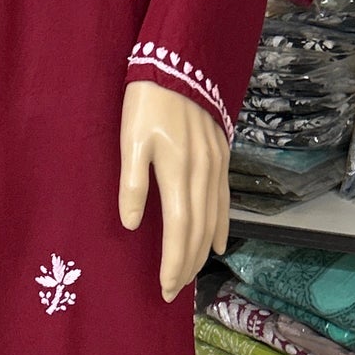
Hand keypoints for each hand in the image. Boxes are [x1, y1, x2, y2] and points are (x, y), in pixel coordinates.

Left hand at [118, 81, 231, 301]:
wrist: (179, 63)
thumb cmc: (147, 102)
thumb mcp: (130, 140)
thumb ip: (132, 185)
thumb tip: (130, 225)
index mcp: (178, 173)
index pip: (179, 230)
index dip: (173, 262)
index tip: (164, 288)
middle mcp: (202, 175)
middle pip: (198, 231)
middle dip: (186, 265)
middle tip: (172, 291)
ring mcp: (215, 167)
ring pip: (213, 220)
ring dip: (201, 251)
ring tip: (190, 275)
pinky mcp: (220, 157)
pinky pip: (223, 200)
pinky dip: (221, 226)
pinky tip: (218, 243)